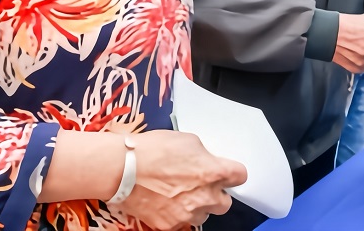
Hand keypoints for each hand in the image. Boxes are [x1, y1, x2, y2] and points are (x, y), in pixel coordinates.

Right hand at [113, 130, 246, 229]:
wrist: (122, 168)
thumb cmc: (152, 150)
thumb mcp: (187, 141)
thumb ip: (205, 156)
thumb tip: (208, 163)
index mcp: (213, 172)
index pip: (240, 176)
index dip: (233, 173)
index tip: (227, 173)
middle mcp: (205, 196)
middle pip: (225, 202)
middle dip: (216, 194)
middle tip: (201, 185)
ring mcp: (187, 213)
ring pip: (203, 215)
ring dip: (197, 206)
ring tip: (179, 193)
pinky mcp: (170, 225)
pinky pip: (181, 222)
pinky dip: (176, 214)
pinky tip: (165, 201)